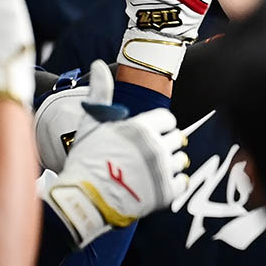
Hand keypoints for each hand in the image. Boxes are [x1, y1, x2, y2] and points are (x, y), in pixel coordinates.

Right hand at [41, 62, 200, 246]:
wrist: (83, 201)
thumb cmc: (86, 160)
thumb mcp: (92, 123)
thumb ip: (101, 92)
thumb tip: (98, 64)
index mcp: (142, 127)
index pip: (168, 119)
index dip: (157, 126)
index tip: (144, 135)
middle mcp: (156, 147)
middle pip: (177, 138)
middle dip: (164, 144)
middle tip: (146, 154)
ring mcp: (162, 170)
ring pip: (180, 160)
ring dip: (169, 164)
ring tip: (149, 170)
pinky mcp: (165, 193)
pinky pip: (182, 182)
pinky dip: (173, 183)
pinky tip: (156, 183)